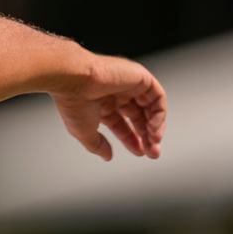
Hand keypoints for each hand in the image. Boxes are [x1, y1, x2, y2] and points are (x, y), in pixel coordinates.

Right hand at [51, 54, 166, 160]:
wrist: (74, 79)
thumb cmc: (73, 101)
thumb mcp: (84, 132)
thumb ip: (97, 145)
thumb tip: (107, 156)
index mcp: (101, 104)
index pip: (122, 124)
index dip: (132, 139)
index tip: (140, 152)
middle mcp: (116, 93)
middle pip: (139, 117)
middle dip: (147, 136)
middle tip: (152, 152)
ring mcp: (129, 85)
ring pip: (151, 107)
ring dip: (155, 127)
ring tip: (154, 142)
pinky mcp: (140, 77)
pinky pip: (158, 97)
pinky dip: (159, 114)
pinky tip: (153, 127)